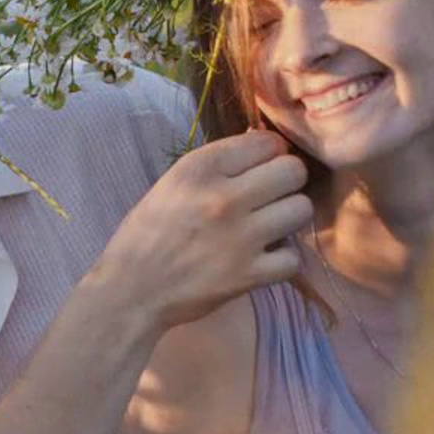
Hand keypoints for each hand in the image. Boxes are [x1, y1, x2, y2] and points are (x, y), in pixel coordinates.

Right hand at [96, 130, 312, 329]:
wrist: (132, 291)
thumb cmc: (149, 234)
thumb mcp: (173, 183)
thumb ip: (219, 165)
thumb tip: (265, 144)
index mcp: (199, 169)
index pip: (267, 142)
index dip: (269, 154)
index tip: (258, 169)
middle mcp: (223, 198)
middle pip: (293, 171)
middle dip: (287, 182)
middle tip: (270, 197)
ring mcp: (240, 238)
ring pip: (302, 209)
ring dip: (289, 217)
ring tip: (270, 226)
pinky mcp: (249, 275)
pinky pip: (294, 257)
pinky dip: (282, 260)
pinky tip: (263, 258)